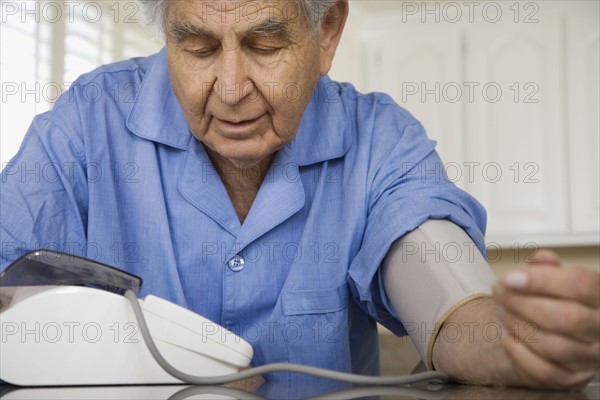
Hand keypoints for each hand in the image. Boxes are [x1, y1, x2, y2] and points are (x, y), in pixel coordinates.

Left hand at [493, 250, 599, 389]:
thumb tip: (542, 259)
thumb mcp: (557, 279)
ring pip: (552, 345)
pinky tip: (507, 333)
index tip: (510, 277)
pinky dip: (518, 350)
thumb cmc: (559, 301)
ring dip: (517, 324)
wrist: (561, 334)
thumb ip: (548, 267)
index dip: (542, 280)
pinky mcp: (570, 378)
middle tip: (499, 292)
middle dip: (523, 303)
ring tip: (501, 309)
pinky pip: (542, 370)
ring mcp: (589, 357)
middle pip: (566, 317)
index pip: (581, 285)